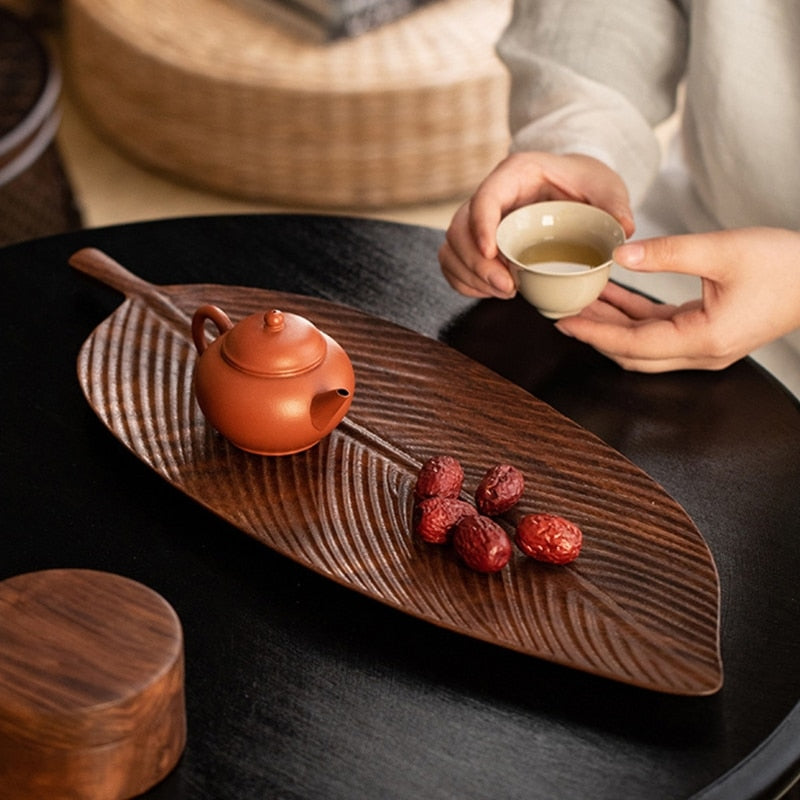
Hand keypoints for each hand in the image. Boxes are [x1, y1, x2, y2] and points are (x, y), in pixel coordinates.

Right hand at [438, 152, 634, 298]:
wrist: (574, 186)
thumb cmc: (585, 181)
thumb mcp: (606, 186)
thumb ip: (614, 204)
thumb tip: (623, 229)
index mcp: (514, 174)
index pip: (484, 198)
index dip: (481, 226)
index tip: (491, 253)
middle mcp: (490, 195)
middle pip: (460, 229)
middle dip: (476, 263)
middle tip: (507, 288)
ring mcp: (479, 220)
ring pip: (452, 249)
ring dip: (470, 276)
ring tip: (503, 292)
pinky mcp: (477, 241)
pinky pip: (455, 263)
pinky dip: (466, 282)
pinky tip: (491, 292)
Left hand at [555, 227, 799, 371]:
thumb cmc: (784, 264)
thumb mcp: (722, 250)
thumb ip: (667, 252)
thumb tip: (621, 253)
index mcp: (703, 339)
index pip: (633, 344)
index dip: (594, 333)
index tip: (564, 321)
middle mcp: (701, 352)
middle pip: (632, 352)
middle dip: (595, 333)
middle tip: (562, 313)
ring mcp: (704, 345)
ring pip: (643, 343)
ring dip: (612, 323)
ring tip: (580, 300)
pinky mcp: (706, 332)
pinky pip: (659, 329)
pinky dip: (634, 314)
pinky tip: (612, 294)